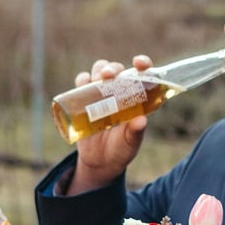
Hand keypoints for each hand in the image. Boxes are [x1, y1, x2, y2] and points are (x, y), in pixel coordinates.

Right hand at [67, 56, 151, 194]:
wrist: (100, 162)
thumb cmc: (121, 150)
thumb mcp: (130, 144)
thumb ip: (135, 133)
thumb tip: (141, 120)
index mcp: (136, 99)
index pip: (142, 75)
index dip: (142, 64)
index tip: (138, 63)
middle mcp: (119, 92)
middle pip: (117, 69)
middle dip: (113, 68)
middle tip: (109, 76)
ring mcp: (101, 95)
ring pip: (99, 70)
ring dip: (98, 70)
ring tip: (98, 80)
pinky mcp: (84, 100)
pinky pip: (82, 83)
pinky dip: (82, 80)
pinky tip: (83, 84)